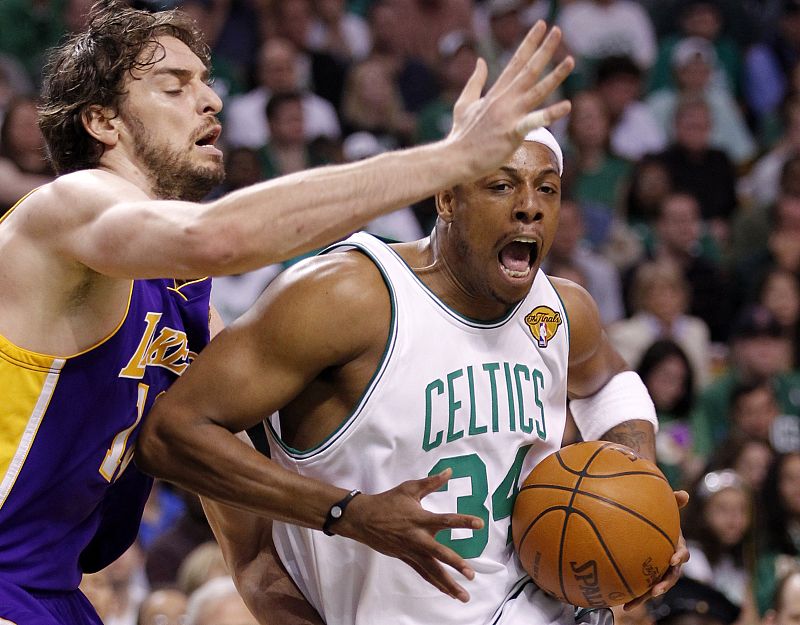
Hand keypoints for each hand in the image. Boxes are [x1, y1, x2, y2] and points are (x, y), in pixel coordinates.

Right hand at [334, 468, 482, 602]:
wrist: (363, 519)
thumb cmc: (388, 501)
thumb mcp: (409, 488)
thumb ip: (431, 482)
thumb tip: (449, 471)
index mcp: (420, 518)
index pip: (446, 520)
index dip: (463, 521)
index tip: (479, 524)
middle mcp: (417, 537)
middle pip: (439, 553)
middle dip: (455, 564)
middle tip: (471, 574)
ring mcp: (411, 550)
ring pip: (432, 570)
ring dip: (448, 583)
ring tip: (463, 595)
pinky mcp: (406, 558)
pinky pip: (423, 573)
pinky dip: (436, 582)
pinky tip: (448, 591)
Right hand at [447, 21, 573, 177]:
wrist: (455, 158)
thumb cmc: (461, 135)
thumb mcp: (464, 103)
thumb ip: (475, 81)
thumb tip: (480, 60)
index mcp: (496, 92)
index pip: (516, 62)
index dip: (530, 43)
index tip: (541, 25)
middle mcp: (505, 100)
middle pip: (529, 70)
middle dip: (544, 49)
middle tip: (558, 30)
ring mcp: (509, 115)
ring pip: (537, 91)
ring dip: (555, 76)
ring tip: (571, 60)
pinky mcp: (512, 133)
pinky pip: (534, 121)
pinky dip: (551, 114)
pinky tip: (567, 105)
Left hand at [623, 490, 689, 610]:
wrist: (644, 526)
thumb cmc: (657, 517)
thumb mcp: (664, 509)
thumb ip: (671, 502)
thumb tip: (684, 494)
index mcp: (675, 545)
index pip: (682, 553)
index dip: (680, 556)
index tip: (674, 558)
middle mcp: (669, 562)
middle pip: (671, 576)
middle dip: (665, 584)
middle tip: (657, 590)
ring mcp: (658, 571)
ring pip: (656, 587)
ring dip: (647, 596)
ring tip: (635, 603)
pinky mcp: (646, 578)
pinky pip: (640, 589)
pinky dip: (633, 597)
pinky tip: (621, 606)